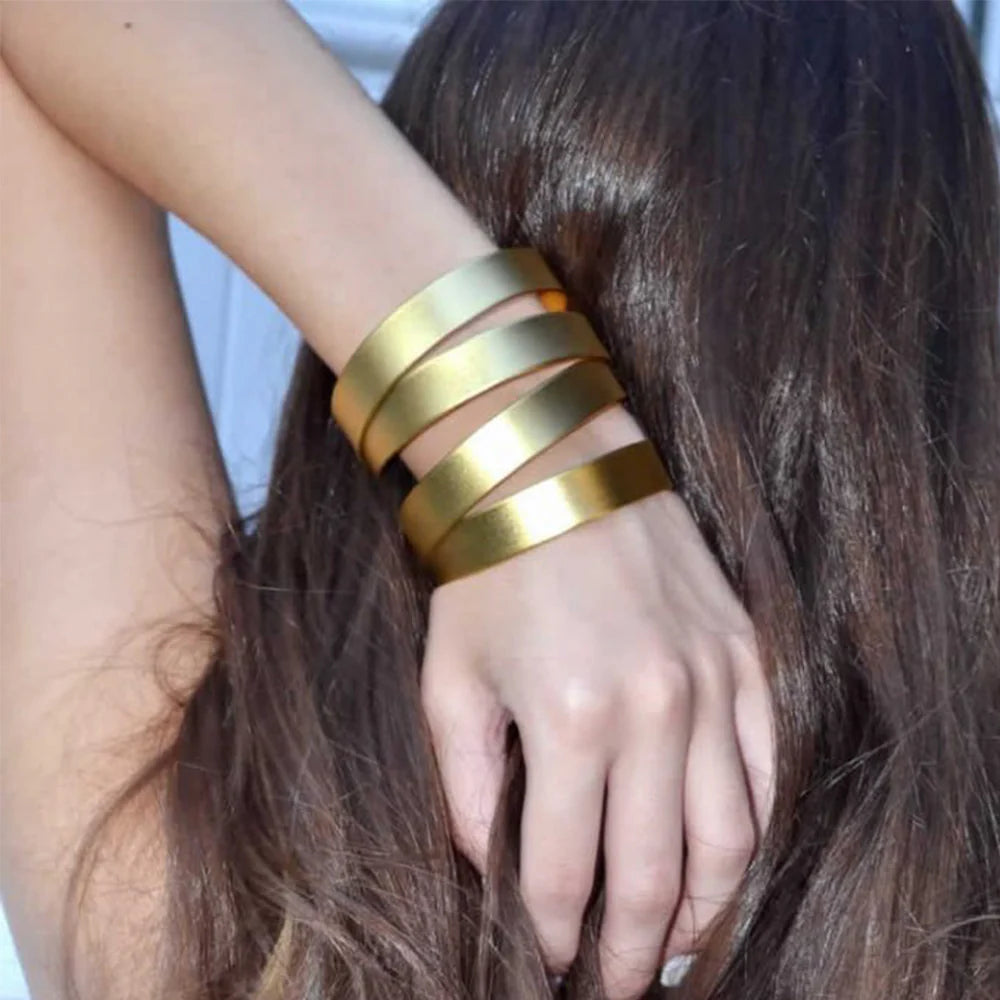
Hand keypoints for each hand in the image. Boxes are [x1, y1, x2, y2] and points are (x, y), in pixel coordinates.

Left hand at [420, 439, 774, 999]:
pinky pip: (766, 768)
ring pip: (730, 838)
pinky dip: (754, 831)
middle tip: (620, 984)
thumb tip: (489, 864)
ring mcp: (711, 684)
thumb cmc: (491, 572)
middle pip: (654, 876)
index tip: (548, 959)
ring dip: (706, 909)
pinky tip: (728, 860)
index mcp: (568, 723)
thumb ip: (465, 783)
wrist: (556, 468)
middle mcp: (653, 713)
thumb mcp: (450, 677)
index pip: (565, 871)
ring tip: (680, 944)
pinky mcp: (744, 656)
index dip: (555, 933)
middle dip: (635, 952)